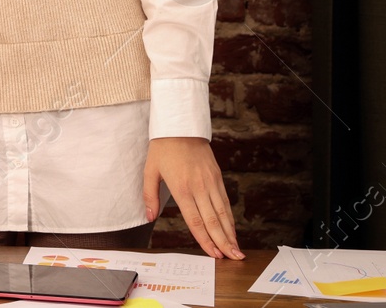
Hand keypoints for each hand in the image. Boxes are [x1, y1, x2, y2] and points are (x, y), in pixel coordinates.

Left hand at [145, 137, 241, 258]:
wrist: (180, 126)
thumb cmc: (162, 148)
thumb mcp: (149, 170)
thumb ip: (149, 195)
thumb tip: (149, 216)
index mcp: (181, 188)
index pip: (196, 220)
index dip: (205, 240)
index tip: (214, 255)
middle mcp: (199, 187)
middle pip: (214, 220)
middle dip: (224, 242)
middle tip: (233, 259)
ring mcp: (210, 182)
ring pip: (223, 213)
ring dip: (231, 233)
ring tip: (237, 250)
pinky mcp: (217, 177)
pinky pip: (225, 201)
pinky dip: (230, 218)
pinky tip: (233, 229)